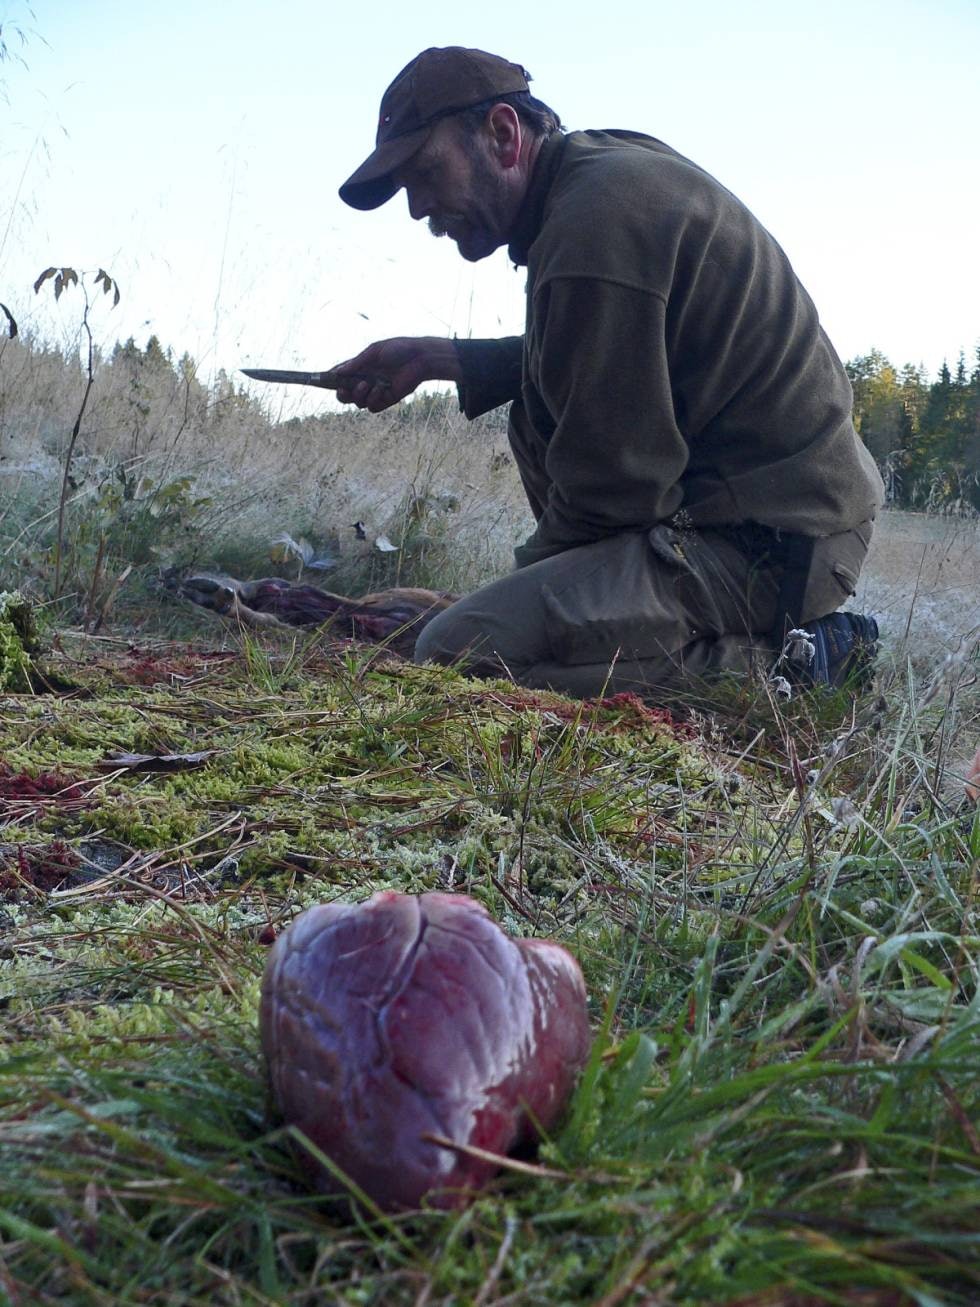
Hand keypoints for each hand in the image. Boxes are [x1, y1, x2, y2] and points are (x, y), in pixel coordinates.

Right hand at [332, 337, 462, 412]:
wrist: (420, 358)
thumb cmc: (398, 349)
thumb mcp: (374, 352)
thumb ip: (356, 363)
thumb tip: (337, 372)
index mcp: (360, 367)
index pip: (339, 376)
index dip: (330, 380)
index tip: (321, 380)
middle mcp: (365, 381)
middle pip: (344, 395)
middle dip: (341, 394)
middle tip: (343, 389)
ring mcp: (374, 392)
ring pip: (357, 402)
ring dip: (359, 395)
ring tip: (367, 384)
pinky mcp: (386, 400)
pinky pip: (371, 406)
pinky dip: (373, 399)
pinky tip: (381, 389)